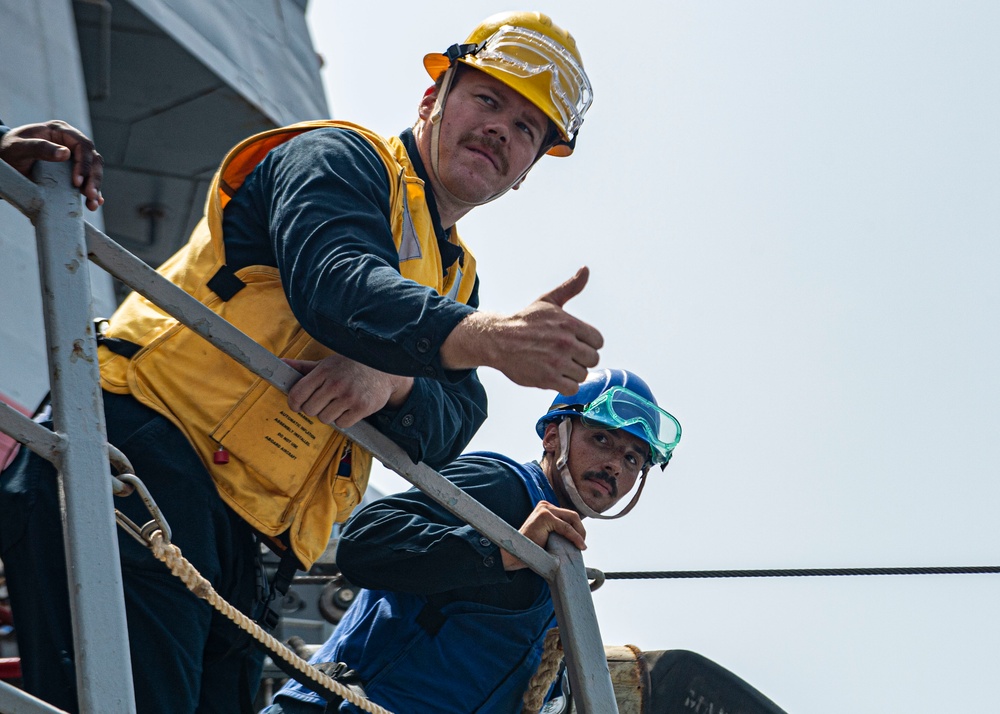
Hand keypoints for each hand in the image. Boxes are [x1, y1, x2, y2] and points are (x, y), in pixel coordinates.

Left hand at [0, 120, 103, 210]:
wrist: (5, 159)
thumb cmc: (10, 150)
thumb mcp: (19, 147)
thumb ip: (39, 148)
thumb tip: (65, 153)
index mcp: (60, 131)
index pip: (83, 145)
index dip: (84, 164)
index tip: (77, 182)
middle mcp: (71, 142)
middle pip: (93, 159)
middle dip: (93, 178)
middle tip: (90, 195)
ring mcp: (74, 156)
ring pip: (94, 170)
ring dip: (96, 187)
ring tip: (93, 203)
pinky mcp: (74, 170)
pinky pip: (88, 179)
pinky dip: (93, 191)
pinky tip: (95, 202)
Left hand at [284, 354, 413, 427]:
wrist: (384, 368)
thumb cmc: (350, 366)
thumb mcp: (327, 363)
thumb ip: (304, 367)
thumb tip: (280, 364)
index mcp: (324, 371)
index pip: (298, 394)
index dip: (295, 403)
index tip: (298, 405)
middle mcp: (336, 384)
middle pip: (310, 410)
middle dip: (314, 408)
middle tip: (323, 402)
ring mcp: (349, 396)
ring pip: (325, 418)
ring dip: (329, 414)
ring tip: (338, 404)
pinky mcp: (362, 407)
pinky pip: (342, 423)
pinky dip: (343, 419)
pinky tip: (349, 408)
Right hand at [440, 267, 602, 393]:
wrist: (499, 340)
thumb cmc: (525, 321)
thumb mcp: (548, 301)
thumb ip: (571, 287)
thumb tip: (585, 269)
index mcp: (569, 323)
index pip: (598, 341)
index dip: (588, 343)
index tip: (575, 343)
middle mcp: (566, 343)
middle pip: (592, 359)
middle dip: (581, 359)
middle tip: (565, 355)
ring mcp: (557, 362)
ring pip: (583, 374)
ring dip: (572, 373)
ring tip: (557, 365)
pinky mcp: (548, 379)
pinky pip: (572, 388)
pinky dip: (565, 385)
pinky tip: (554, 377)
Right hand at [502, 500, 586, 570]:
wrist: (515, 554)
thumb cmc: (533, 548)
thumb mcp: (548, 534)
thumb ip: (559, 529)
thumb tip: (579, 535)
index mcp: (546, 508)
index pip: (569, 515)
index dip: (578, 529)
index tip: (581, 542)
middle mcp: (545, 505)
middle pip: (573, 515)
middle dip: (581, 531)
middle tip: (582, 545)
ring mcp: (544, 509)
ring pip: (572, 519)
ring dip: (580, 534)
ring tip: (581, 546)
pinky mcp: (544, 516)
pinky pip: (566, 527)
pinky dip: (575, 537)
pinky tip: (579, 546)